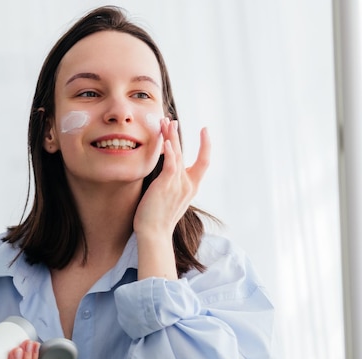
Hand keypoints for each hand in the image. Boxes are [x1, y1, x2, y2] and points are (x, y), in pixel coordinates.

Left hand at [133, 118, 209, 279]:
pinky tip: (165, 139)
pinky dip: (170, 150)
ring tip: (166, 122)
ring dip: (171, 136)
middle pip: (189, 152)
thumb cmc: (158, 218)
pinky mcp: (167, 185)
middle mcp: (188, 184)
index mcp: (191, 187)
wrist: (154, 234)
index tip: (205, 131)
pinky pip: (171, 164)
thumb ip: (173, 184)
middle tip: (173, 120)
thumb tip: (169, 173)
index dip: (207, 145)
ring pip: (178, 154)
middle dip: (178, 134)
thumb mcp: (171, 198)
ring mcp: (178, 185)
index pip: (204, 161)